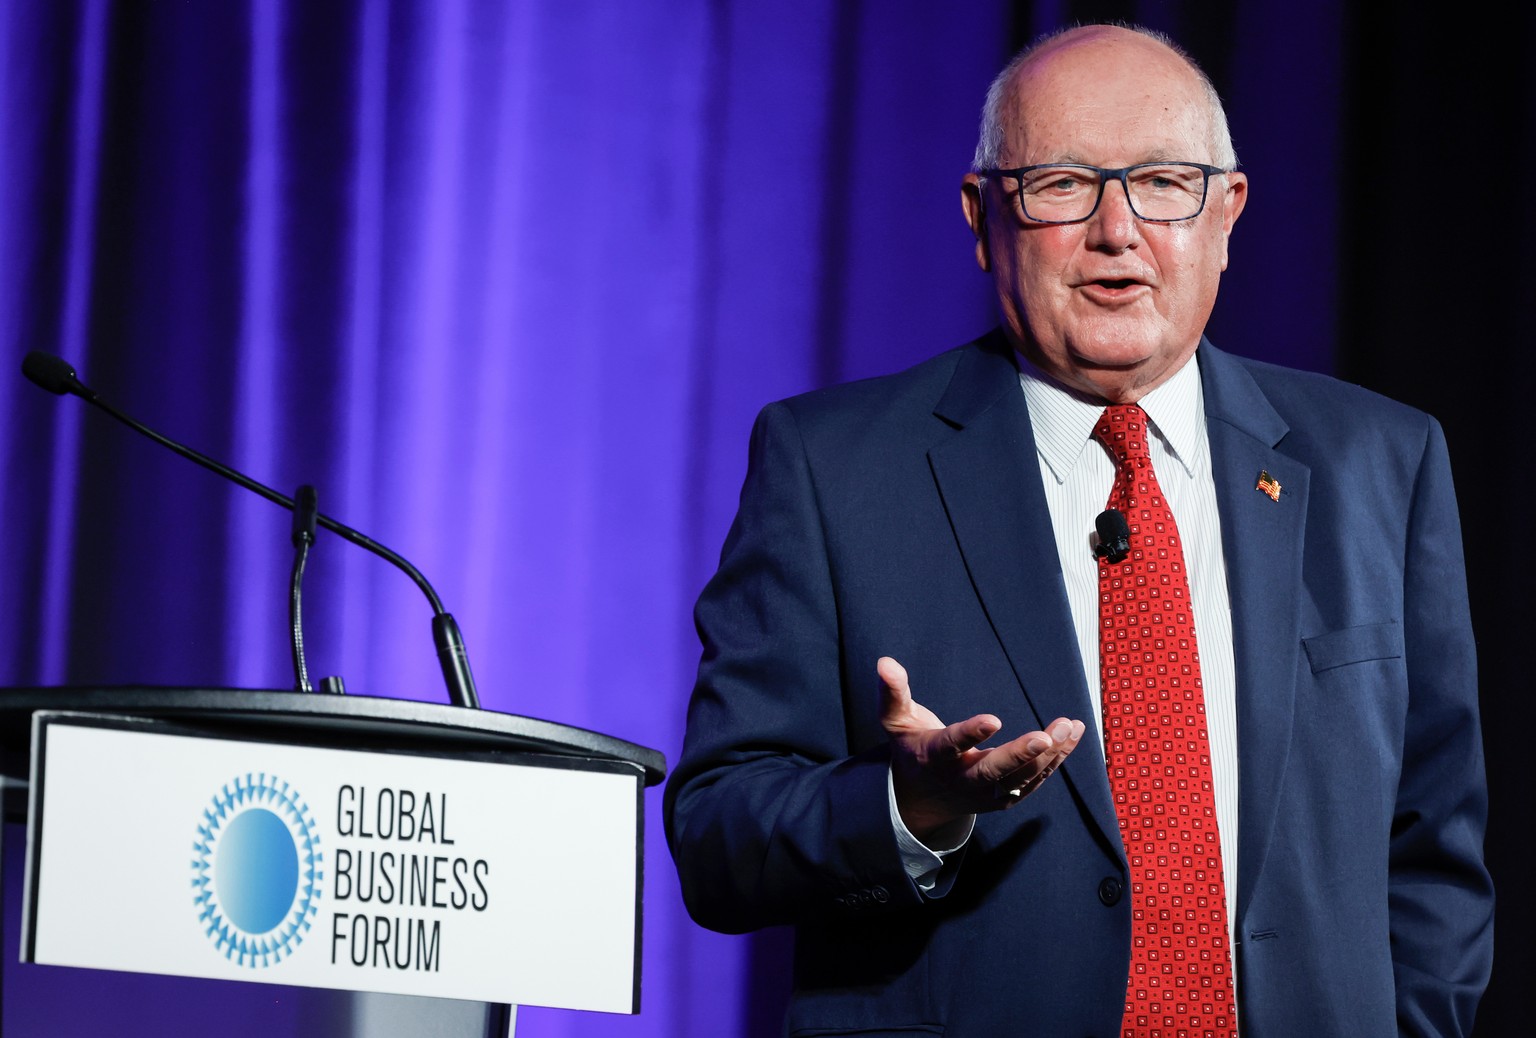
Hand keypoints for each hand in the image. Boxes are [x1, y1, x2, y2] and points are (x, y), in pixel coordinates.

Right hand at [878, 656, 1084, 843]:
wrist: (921, 801)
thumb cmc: (912, 750)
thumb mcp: (895, 723)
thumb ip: (892, 693)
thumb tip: (885, 661)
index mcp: (935, 757)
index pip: (952, 745)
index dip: (971, 733)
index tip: (993, 719)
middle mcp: (962, 779)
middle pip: (994, 771)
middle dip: (1020, 754)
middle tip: (1045, 736)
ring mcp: (987, 793)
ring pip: (1021, 778)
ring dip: (1049, 754)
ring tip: (1069, 726)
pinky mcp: (1006, 798)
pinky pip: (1035, 780)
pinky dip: (1057, 759)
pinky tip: (1074, 733)